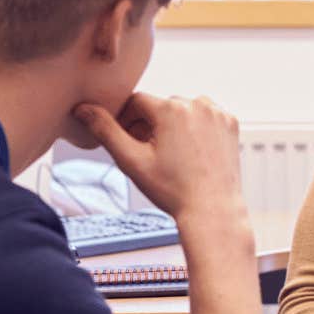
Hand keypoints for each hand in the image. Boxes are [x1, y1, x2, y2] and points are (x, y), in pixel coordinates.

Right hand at [72, 94, 243, 222]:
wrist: (212, 211)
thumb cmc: (173, 191)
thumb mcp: (131, 161)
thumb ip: (105, 131)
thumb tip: (82, 108)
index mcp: (172, 109)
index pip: (136, 103)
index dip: (126, 121)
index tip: (128, 142)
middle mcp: (197, 103)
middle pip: (160, 107)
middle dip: (149, 125)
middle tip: (147, 154)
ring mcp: (217, 113)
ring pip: (182, 110)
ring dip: (172, 125)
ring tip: (171, 155)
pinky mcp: (230, 123)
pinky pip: (204, 117)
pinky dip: (195, 129)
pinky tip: (190, 152)